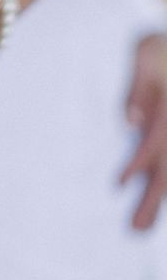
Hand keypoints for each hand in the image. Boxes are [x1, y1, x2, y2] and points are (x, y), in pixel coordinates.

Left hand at [119, 32, 166, 228]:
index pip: (155, 142)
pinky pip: (164, 162)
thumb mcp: (147, 56)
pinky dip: (161, 180)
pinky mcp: (164, 132)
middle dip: (152, 200)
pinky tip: (154, 201)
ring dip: (158, 200)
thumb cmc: (160, 50)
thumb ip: (138, 88)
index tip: (118, 184)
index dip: (138, 163)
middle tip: (134, 229)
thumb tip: (130, 121)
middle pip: (166, 167)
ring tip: (140, 228)